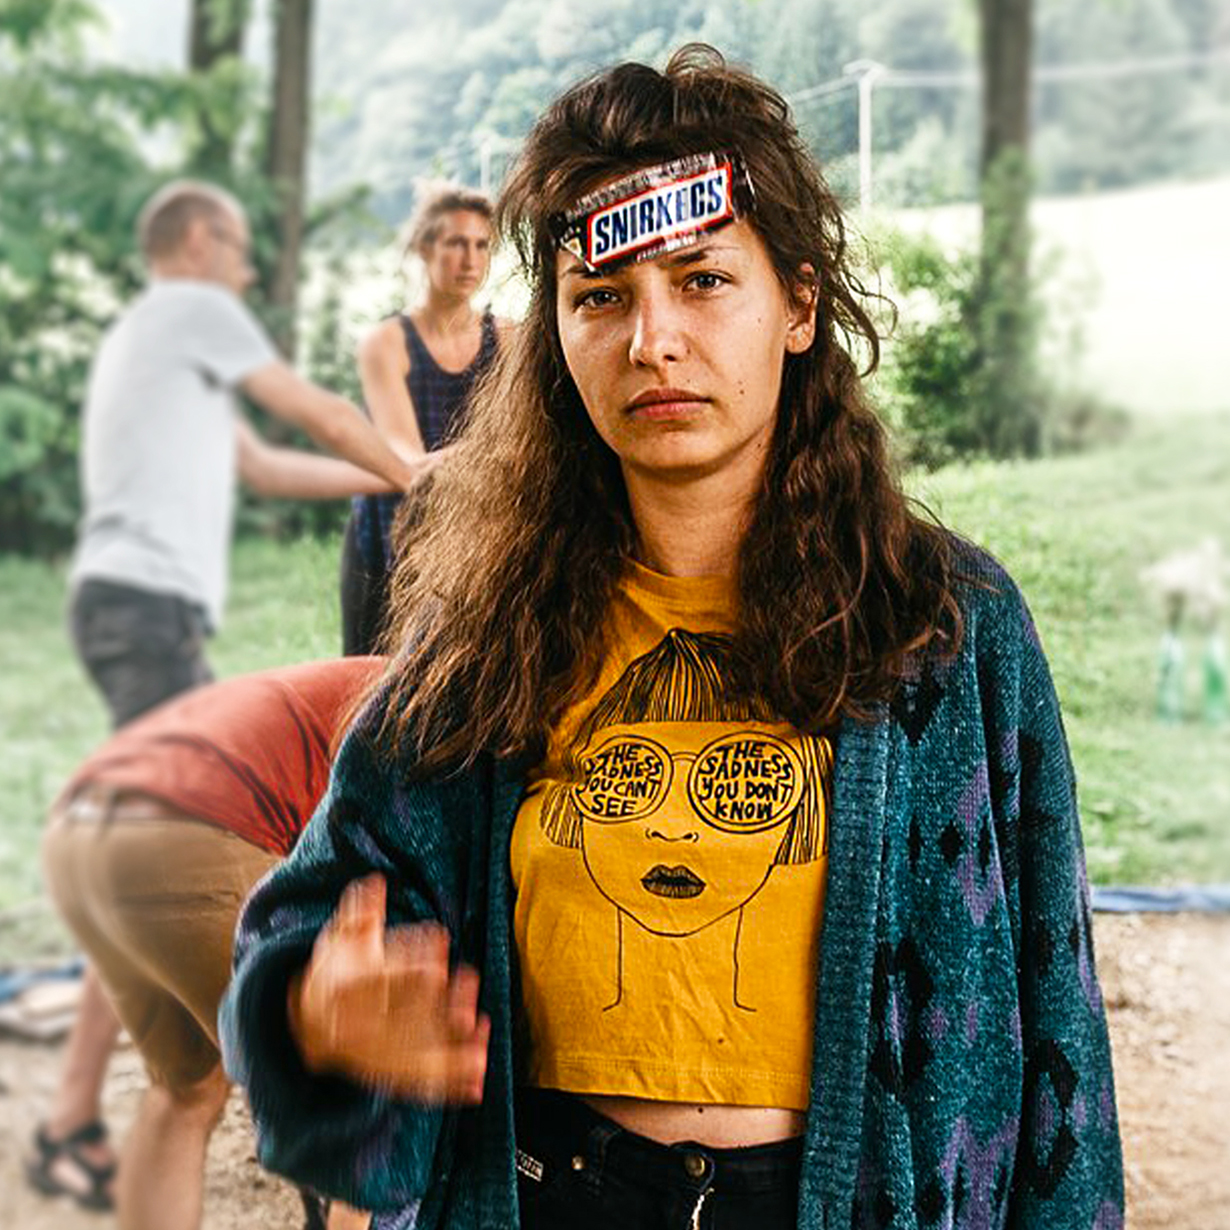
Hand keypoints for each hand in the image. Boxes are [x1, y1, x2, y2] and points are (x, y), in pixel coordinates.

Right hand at [288, 874, 488, 1102]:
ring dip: (451, 1047)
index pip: (386, 972)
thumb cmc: (336, 972)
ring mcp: (382, 1051)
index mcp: (354, 986)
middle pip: (407, 1012)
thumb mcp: (341, 939)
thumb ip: (360, 913)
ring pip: (419, 1049)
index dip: (413, 956)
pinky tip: (477, 1083)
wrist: (305, 1027)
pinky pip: (422, 1081)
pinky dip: (449, 1083)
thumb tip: (373, 882)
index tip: (441, 940)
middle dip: (438, 998)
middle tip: (471, 982)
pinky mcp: (393, 1072)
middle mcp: (367, 1024)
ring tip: (481, 1040)